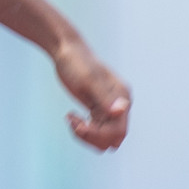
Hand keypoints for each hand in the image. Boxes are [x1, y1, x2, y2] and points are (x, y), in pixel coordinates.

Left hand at [53, 37, 130, 151]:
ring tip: (71, 120)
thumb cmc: (76, 62)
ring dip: (87, 136)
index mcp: (122, 97)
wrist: (66, 51)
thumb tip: (121, 111)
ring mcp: (109, 108)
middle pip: (113, 138)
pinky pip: (96, 130)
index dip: (98, 134)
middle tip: (74, 123)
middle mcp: (120, 105)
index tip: (78, 126)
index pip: (118, 130)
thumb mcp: (88, 80)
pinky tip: (71, 117)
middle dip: (93, 137)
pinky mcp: (98, 109)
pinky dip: (83, 130)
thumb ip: (105, 97)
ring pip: (105, 137)